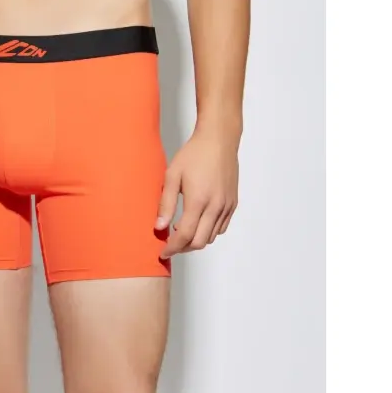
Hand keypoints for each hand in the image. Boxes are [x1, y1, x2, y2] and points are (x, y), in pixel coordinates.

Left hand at [155, 128, 238, 257]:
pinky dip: (209, 231)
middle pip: (200, 242)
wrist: (219, 140)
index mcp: (198, 200)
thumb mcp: (172, 175)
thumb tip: (159, 227)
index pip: (185, 236)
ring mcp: (226, 206)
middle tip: (170, 245)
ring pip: (212, 237)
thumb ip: (166, 203)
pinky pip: (221, 227)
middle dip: (183, 248)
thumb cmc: (194, 154)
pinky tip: (198, 222)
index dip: (172, 248)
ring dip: (196, 240)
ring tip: (182, 231)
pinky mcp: (233, 203)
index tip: (163, 252)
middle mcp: (215, 207)